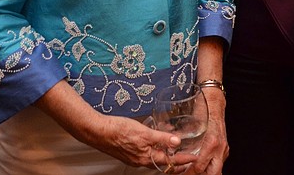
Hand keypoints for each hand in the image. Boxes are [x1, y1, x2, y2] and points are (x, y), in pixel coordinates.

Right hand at [34, 80, 182, 168]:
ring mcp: (135, 157)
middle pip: (164, 163)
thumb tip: (177, 142)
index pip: (171, 161)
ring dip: (167, 154)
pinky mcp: (130, 151)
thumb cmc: (118, 130)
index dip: (184, 159)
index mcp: (146, 157)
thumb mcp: (144, 132)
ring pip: (155, 158)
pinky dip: (156, 149)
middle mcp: (142, 160)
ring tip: (176, 148)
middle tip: (189, 157)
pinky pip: (147, 153)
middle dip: (177, 161)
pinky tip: (157, 141)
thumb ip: (161, 138)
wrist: (98, 131)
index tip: (195, 157)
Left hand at [180, 89, 227, 174]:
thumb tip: (171, 150)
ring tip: (192, 172)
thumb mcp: (190, 125)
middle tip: (187, 174)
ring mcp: (224, 148)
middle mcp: (220, 148)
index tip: (180, 173)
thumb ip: (183, 139)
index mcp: (211, 143)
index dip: (189, 173)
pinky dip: (210, 167)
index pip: (200, 168)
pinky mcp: (224, 147)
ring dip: (206, 173)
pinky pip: (218, 162)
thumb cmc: (203, 109)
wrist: (214, 102)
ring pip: (217, 170)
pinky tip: (201, 167)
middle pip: (213, 173)